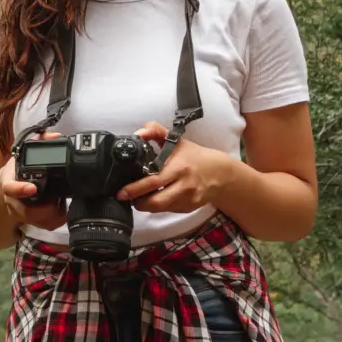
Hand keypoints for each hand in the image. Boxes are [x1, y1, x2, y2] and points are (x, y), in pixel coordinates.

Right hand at [0, 133, 67, 230]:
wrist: (2, 191)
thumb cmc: (14, 172)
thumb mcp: (22, 153)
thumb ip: (39, 141)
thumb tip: (56, 136)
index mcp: (9, 182)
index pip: (10, 188)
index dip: (20, 189)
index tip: (33, 188)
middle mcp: (12, 201)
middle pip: (27, 212)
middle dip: (46, 208)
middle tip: (60, 199)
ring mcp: (19, 214)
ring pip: (38, 222)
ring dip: (54, 214)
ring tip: (62, 202)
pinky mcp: (29, 222)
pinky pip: (45, 226)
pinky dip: (57, 219)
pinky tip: (62, 208)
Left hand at [116, 121, 234, 213]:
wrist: (219, 173)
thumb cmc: (193, 156)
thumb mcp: (176, 140)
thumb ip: (155, 131)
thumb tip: (139, 133)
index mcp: (178, 167)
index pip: (153, 181)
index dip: (135, 189)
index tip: (122, 191)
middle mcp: (184, 185)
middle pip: (156, 201)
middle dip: (137, 202)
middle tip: (125, 197)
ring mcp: (187, 199)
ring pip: (160, 208)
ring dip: (145, 205)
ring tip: (137, 197)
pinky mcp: (189, 208)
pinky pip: (168, 210)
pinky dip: (158, 206)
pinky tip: (154, 197)